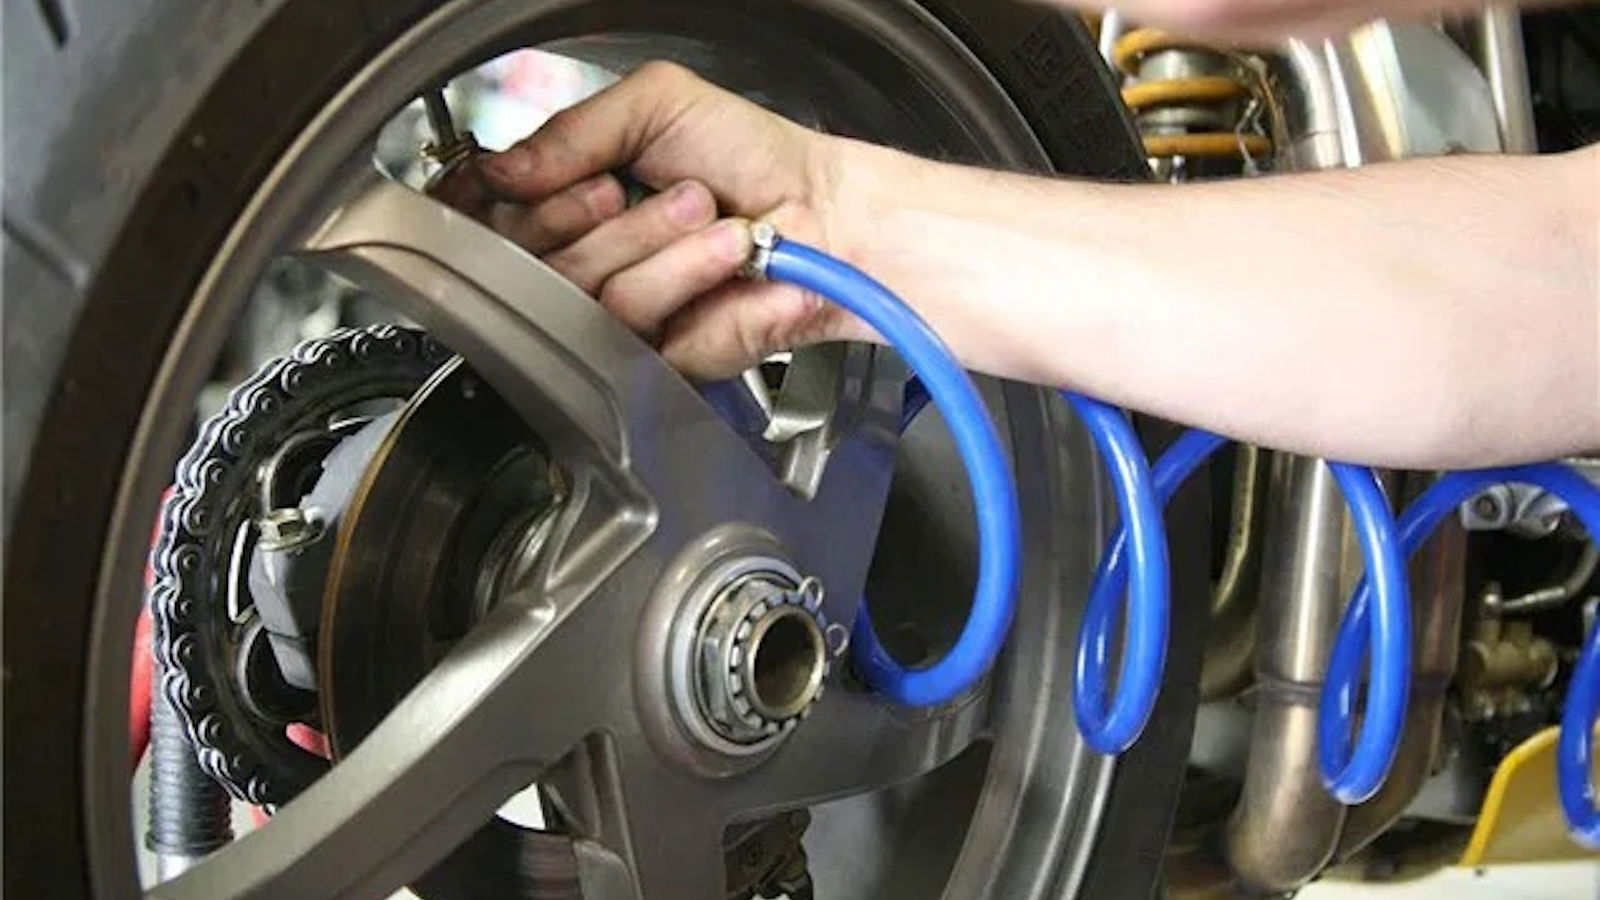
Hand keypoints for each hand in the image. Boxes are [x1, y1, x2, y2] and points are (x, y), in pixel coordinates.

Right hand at [436, 62, 881, 378]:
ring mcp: (617, 314)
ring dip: (658, 241)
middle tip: (661, 190)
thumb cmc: (752, 157)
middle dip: (599, 216)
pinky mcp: (654, 358)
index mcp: (571, 199)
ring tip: (709, 216)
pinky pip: (634, 330)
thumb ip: (570, 130)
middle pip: (530, 261)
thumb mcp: (655, 104)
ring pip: (585, 293)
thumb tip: (500, 171)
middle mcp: (586, 260)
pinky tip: (726, 259)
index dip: (523, 202)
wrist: (822, 213)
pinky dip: (689, 278)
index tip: (582, 179)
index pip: (495, 216)